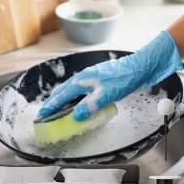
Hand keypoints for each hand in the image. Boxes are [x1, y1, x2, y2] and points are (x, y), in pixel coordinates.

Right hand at [39, 31, 182, 120]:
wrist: (141, 67)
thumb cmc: (123, 79)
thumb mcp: (105, 95)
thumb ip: (89, 106)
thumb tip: (75, 116)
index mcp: (81, 80)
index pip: (61, 96)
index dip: (51, 106)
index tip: (42, 114)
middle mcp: (83, 78)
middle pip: (64, 90)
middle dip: (54, 102)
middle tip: (48, 112)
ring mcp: (92, 78)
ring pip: (72, 90)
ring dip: (65, 99)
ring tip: (60, 108)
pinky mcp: (100, 80)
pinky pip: (82, 90)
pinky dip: (76, 97)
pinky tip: (81, 102)